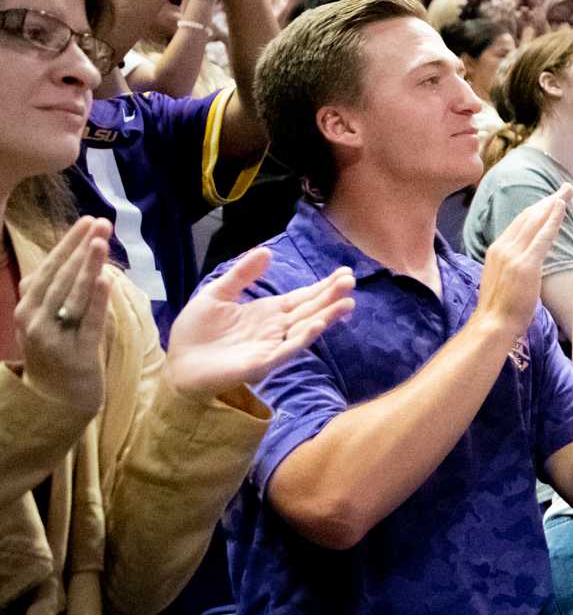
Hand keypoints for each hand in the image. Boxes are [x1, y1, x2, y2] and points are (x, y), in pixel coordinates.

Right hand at [11, 217, 114, 416]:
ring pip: (72, 296)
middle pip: (59, 277)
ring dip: (87, 266)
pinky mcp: (75, 354)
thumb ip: (58, 291)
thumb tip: (77, 254)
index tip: (87, 221)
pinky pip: (87, 322)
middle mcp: (34, 320)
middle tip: (102, 223)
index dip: (67, 244)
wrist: (58, 400)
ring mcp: (53, 338)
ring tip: (102, 242)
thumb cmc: (59, 352)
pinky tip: (106, 280)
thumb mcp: (49, 319)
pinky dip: (96, 300)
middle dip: (80, 247)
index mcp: (27, 308)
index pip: (47, 268)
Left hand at [165, 249, 354, 400]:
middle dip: (331, 296)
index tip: (344, 273)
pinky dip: (305, 337)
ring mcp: (272, 346)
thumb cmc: (195, 332)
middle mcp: (276, 329)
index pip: (302, 298)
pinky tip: (318, 324)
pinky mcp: (263, 362)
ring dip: (327, 315)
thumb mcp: (216, 294)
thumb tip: (267, 251)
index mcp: (267, 312)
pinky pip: (288, 349)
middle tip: (351, 280)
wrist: (178, 363)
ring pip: (305, 328)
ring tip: (347, 302)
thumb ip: (242, 275)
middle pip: (310, 310)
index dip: (322, 286)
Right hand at [474, 186, 571, 340]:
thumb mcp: (504, 280)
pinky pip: (542, 236)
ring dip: (553, 204)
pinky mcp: (525, 264)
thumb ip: (513, 266)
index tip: (551, 200)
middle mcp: (502, 247)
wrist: (492, 324)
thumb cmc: (500, 310)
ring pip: (535, 221)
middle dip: (548, 201)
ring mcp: (513, 254)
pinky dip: (553, 219)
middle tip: (565, 189)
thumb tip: (527, 262)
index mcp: (496, 250)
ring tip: (568, 192)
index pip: (519, 223)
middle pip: (528, 216)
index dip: (537, 210)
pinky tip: (562, 207)